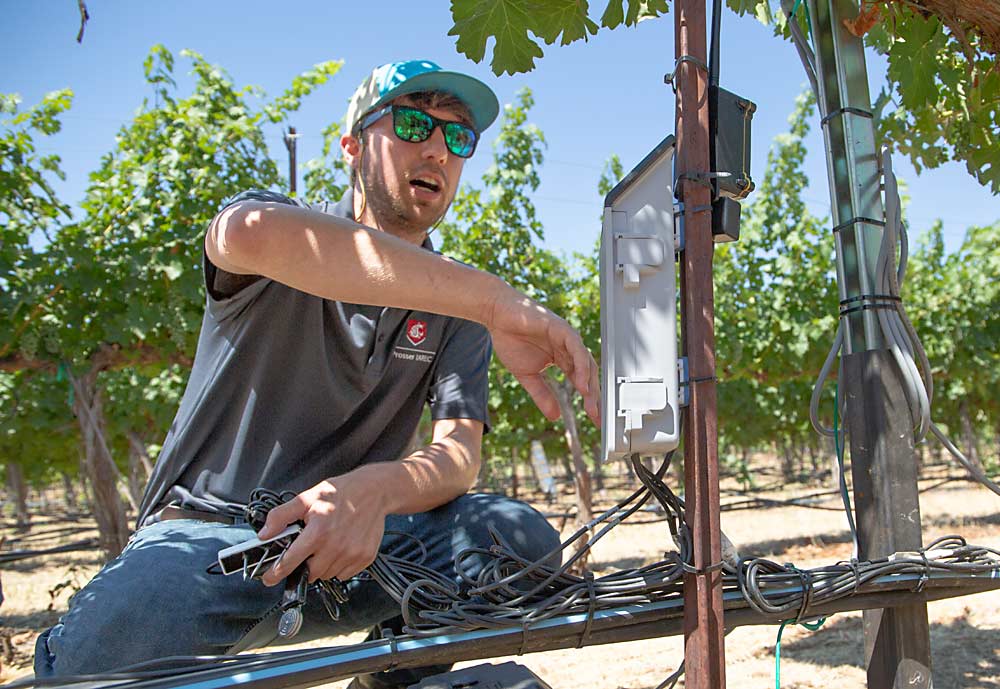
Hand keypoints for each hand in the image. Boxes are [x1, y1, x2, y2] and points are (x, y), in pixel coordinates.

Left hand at [257, 470, 386, 585]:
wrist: (374, 491)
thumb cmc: (341, 493)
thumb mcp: (306, 498)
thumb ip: (281, 516)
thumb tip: (265, 534)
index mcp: (318, 532)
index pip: (290, 562)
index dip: (276, 572)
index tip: (269, 578)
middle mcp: (335, 546)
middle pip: (310, 573)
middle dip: (305, 565)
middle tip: (309, 550)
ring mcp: (352, 554)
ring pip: (327, 575)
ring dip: (322, 566)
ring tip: (327, 545)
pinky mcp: (365, 557)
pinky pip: (345, 574)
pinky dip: (339, 566)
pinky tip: (340, 548)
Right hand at [486, 288, 599, 425]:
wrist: (497, 316)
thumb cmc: (511, 339)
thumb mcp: (527, 376)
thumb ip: (542, 394)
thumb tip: (555, 417)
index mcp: (563, 359)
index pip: (581, 382)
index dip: (589, 400)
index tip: (595, 419)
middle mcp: (569, 349)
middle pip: (588, 375)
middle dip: (594, 397)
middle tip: (597, 417)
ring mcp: (567, 338)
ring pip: (586, 362)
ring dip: (590, 384)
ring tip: (591, 404)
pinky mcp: (562, 329)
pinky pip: (577, 349)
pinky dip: (581, 366)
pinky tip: (582, 384)